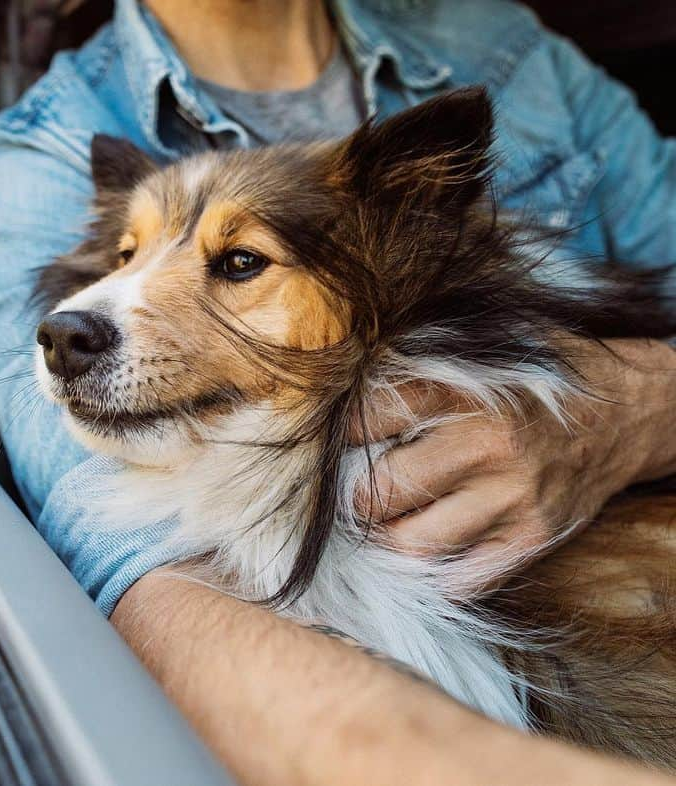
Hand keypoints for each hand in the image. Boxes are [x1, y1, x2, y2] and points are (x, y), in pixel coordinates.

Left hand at [352, 338, 675, 580]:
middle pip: (384, 491)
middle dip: (355, 497)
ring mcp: (511, 499)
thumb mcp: (483, 349)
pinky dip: (431, 576)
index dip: (341, 435)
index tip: (332, 444)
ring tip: (382, 524)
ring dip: (386, 540)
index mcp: (463, 392)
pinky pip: (463, 580)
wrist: (630, 411)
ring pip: (415, 544)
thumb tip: (346, 371)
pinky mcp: (532, 538)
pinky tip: (422, 551)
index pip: (373, 418)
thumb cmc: (538, 376)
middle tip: (351, 492)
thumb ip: (420, 360)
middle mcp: (485, 446)